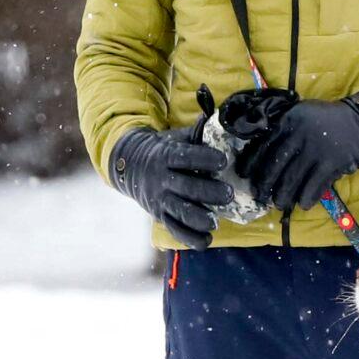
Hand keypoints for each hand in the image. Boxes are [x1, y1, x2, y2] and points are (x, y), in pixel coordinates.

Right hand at [110, 125, 232, 246]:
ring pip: (180, 212)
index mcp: (165, 156)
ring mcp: (160, 199)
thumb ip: (198, 134)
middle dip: (209, 192)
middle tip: (229, 194)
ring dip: (200, 219)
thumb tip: (224, 119)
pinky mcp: (160, 216)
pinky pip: (175, 230)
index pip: (185, 157)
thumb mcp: (175, 138)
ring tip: (215, 221)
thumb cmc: (164, 149)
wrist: (130, 165)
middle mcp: (161, 179)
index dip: (204, 159)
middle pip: (186, 188)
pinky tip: (206, 239)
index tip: (223, 161)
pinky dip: (191, 238)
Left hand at [246, 91, 358, 213]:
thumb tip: (262, 155)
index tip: (245, 176)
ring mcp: (316, 149)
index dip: (252, 163)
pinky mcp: (332, 162)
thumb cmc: (329, 120)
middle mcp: (299, 134)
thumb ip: (284, 129)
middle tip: (260, 196)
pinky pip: (314, 185)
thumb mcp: (302, 115)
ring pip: (292, 179)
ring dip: (283, 195)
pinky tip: (303, 204)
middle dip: (265, 184)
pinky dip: (307, 197)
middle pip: (275, 166)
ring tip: (280, 203)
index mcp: (289, 120)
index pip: (264, 146)